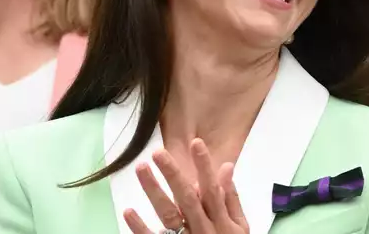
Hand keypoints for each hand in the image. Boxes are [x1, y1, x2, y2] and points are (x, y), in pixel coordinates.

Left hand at [124, 139, 248, 233]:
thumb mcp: (240, 227)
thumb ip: (231, 198)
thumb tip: (226, 167)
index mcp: (221, 221)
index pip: (212, 189)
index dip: (205, 167)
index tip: (196, 143)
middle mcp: (204, 229)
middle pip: (188, 199)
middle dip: (173, 175)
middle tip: (158, 153)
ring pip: (170, 216)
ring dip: (154, 192)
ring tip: (141, 169)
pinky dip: (141, 228)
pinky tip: (128, 211)